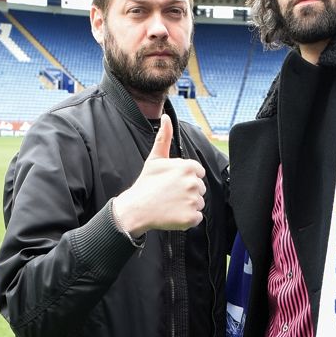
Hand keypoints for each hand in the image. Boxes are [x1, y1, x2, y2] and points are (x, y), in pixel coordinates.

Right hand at [112, 116, 206, 236]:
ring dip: (188, 205)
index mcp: (188, 167)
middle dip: (187, 192)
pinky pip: (197, 218)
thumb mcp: (155, 158)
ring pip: (199, 203)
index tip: (172, 182)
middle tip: (170, 194)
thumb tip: (166, 117)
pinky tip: (173, 214)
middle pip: (199, 188)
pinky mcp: (192, 217)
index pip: (198, 173)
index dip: (185, 178)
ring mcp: (193, 200)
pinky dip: (187, 219)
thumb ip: (164, 137)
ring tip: (171, 204)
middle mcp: (193, 182)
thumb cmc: (146, 184)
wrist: (136, 209)